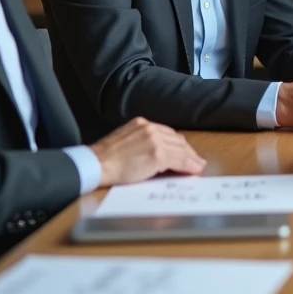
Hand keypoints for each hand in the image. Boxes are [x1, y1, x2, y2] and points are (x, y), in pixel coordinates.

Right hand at [89, 117, 206, 187]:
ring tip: (198, 167)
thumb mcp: (124, 141)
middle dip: (188, 151)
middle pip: (176, 140)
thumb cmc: (103, 158)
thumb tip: (155, 154)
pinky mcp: (157, 155)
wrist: (94, 164)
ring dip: (191, 160)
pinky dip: (189, 166)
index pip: (167, 133)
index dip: (178, 144)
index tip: (185, 152)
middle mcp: (150, 128)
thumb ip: (141, 142)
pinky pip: (179, 161)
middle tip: (196, 160)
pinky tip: (194, 170)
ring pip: (180, 150)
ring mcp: (155, 141)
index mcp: (141, 123)